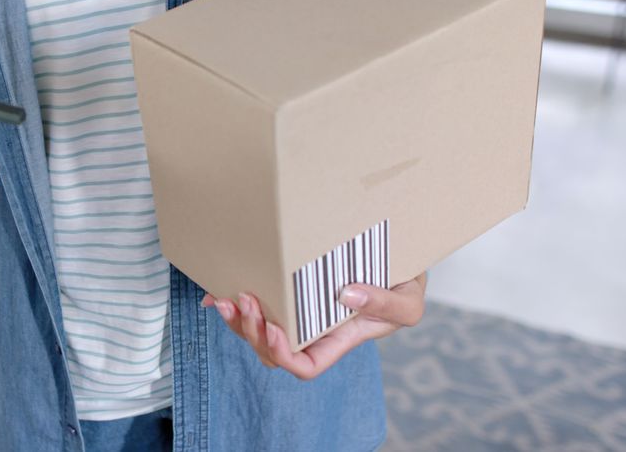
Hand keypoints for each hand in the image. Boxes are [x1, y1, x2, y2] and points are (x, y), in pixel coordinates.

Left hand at [202, 273, 426, 379]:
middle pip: (271, 350)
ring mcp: (297, 311)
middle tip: (246, 300)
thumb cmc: (405, 287)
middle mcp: (312, 331)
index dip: (283, 356)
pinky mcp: (286, 289)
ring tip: (228, 296)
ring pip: (257, 330)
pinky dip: (233, 301)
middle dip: (251, 332)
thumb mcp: (408, 300)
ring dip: (237, 318)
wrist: (399, 260)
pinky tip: (218, 290)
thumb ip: (385, 303)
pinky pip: (256, 303)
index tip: (275, 330)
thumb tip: (346, 294)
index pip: (304, 366)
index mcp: (337, 340)